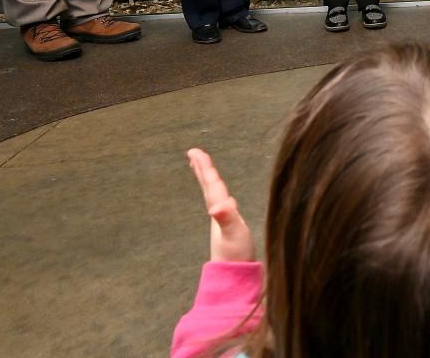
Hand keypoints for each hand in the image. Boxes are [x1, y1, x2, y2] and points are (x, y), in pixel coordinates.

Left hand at [186, 148, 255, 262]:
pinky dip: (221, 197)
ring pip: (214, 195)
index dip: (205, 167)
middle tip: (193, 154)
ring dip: (209, 181)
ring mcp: (223, 222)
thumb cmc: (236, 256)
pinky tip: (224, 200)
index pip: (212, 184)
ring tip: (204, 171)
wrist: (235, 278)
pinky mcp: (230, 229)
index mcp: (220, 209)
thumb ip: (226, 219)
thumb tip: (217, 206)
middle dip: (202, 170)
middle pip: (208, 187)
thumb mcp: (234, 234)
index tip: (195, 152)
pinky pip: (223, 205)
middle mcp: (219, 213)